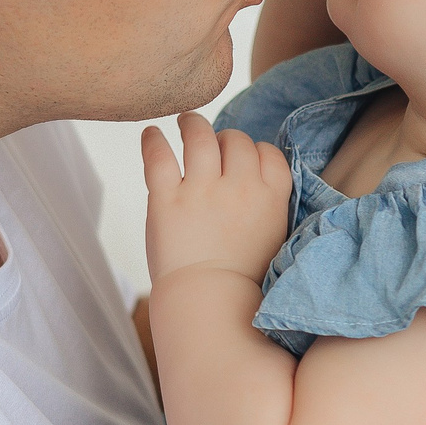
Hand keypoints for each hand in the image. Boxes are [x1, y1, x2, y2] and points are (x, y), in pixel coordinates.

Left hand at [141, 112, 293, 288]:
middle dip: (225, 139)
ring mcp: (202, 190)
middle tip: (212, 145)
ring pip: (199, 136)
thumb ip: (269, 204)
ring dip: (192, 123)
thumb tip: (256, 180)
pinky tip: (151, 133)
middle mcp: (239, 186)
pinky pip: (158, 156)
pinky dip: (153, 140)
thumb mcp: (274, 237)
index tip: (241, 159)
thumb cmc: (242, 279)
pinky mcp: (167, 199)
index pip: (267, 152)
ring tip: (184, 121)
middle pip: (235, 140)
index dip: (254, 151)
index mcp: (271, 196)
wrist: (211, 304)